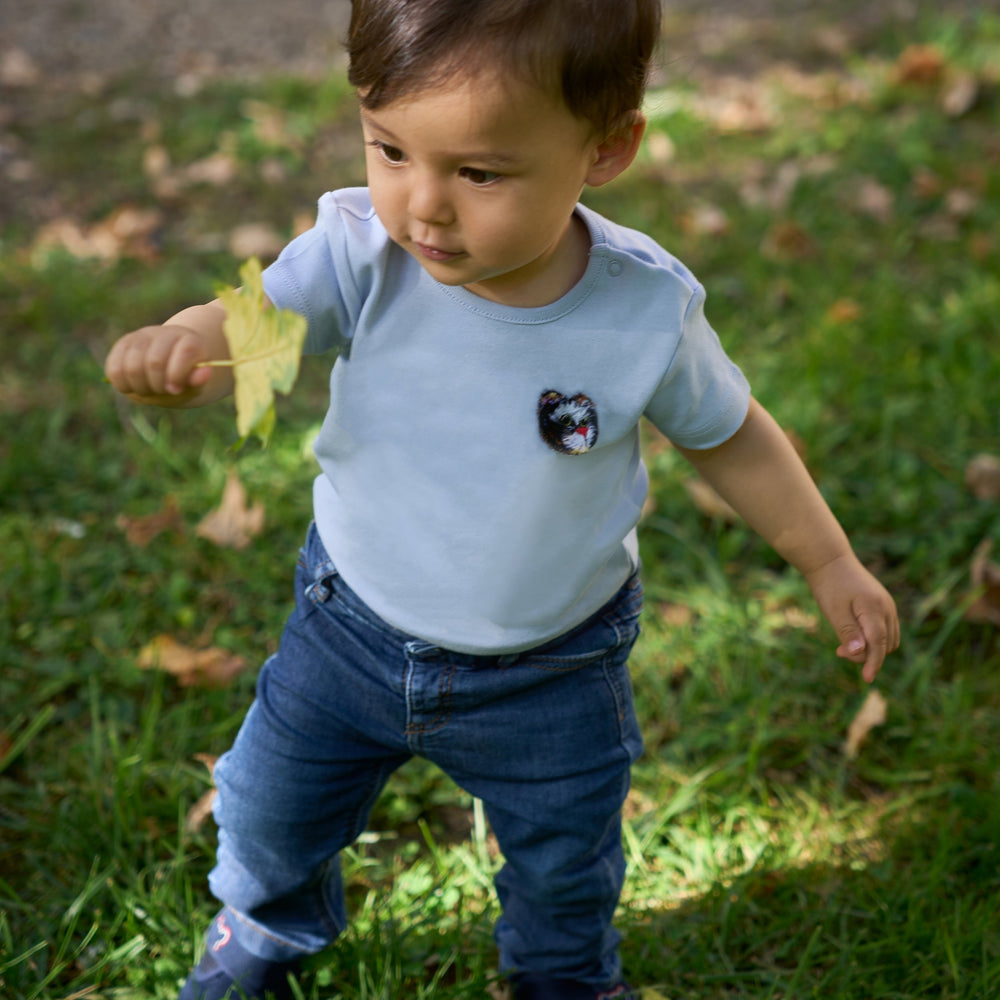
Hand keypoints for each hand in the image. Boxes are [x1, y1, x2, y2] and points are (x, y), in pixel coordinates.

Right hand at [104, 324, 215, 404]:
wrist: (170, 366)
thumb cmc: (185, 378)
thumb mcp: (196, 384)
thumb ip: (198, 381)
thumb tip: (204, 373)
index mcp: (190, 340)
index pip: (184, 351)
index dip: (178, 375)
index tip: (176, 389)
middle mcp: (165, 333)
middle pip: (154, 362)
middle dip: (157, 386)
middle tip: (162, 391)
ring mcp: (142, 336)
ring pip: (132, 367)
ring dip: (140, 388)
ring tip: (149, 391)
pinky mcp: (123, 344)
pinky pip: (114, 369)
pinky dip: (123, 385)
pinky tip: (134, 387)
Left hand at [804, 553, 899, 683]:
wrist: (830, 560)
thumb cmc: (829, 586)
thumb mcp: (834, 611)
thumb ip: (848, 632)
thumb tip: (861, 653)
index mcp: (875, 609)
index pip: (879, 644)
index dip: (874, 663)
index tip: (866, 679)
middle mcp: (887, 608)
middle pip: (885, 645)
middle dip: (866, 655)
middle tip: (839, 651)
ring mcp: (887, 606)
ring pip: (888, 640)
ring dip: (870, 648)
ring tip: (843, 645)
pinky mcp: (883, 605)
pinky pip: (885, 630)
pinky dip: (872, 639)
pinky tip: (852, 636)